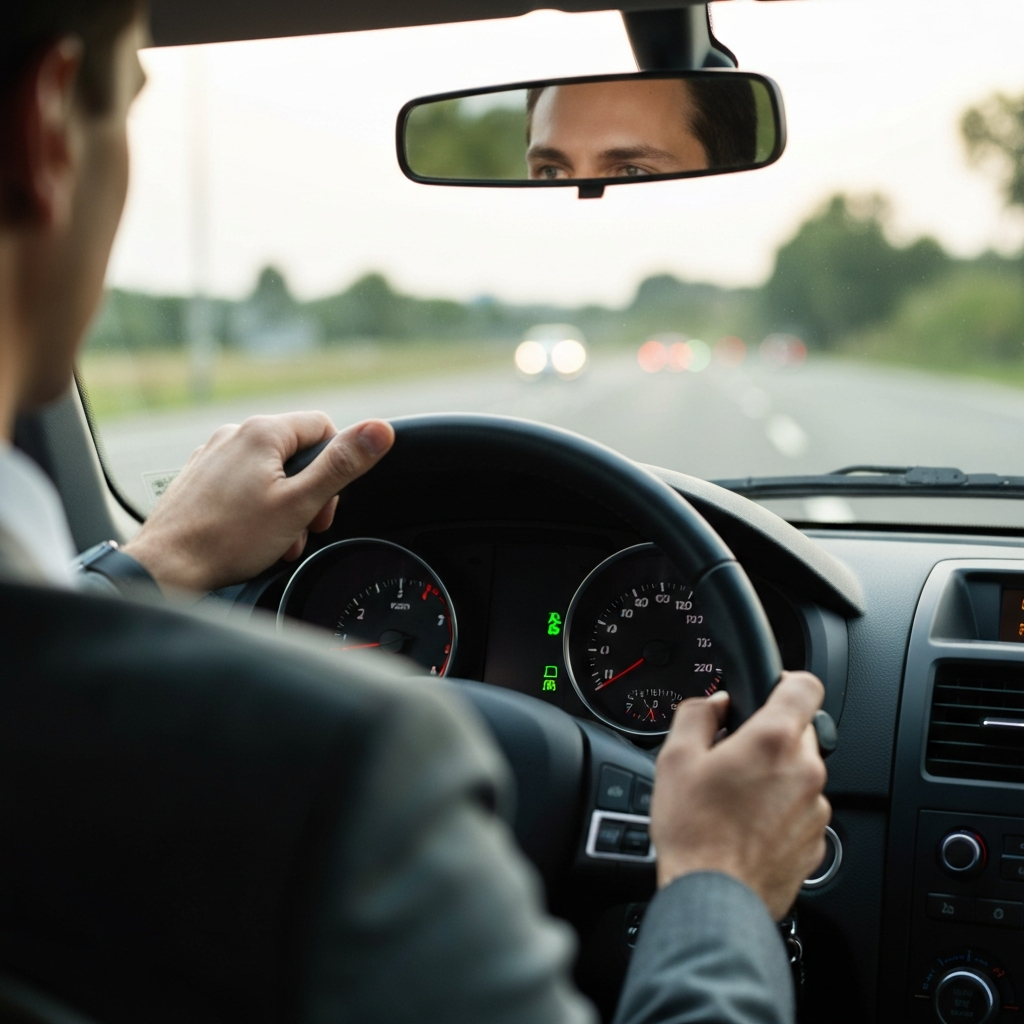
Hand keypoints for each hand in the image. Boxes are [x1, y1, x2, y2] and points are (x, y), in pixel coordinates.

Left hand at [123, 413, 393, 592]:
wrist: (166, 568)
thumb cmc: (228, 540)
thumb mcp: (300, 504)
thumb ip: (342, 465)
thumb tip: (380, 430)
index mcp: (263, 432)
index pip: (324, 428)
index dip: (335, 468)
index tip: (323, 505)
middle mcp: (234, 434)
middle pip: (297, 453)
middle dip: (308, 493)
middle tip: (302, 528)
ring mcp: (213, 455)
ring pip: (270, 471)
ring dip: (284, 505)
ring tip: (275, 538)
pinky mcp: (199, 477)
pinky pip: (243, 483)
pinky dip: (256, 507)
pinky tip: (250, 534)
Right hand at [649, 671, 829, 919]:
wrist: (714, 897)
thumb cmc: (695, 831)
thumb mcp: (675, 758)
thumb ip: (696, 714)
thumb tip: (712, 703)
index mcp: (774, 740)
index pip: (806, 687)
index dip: (787, 681)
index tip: (772, 689)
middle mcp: (806, 771)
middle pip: (800, 731)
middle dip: (769, 736)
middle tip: (733, 756)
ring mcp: (815, 809)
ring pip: (800, 773)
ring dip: (775, 776)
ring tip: (735, 798)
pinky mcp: (816, 842)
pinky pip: (801, 810)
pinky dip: (779, 811)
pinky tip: (746, 825)